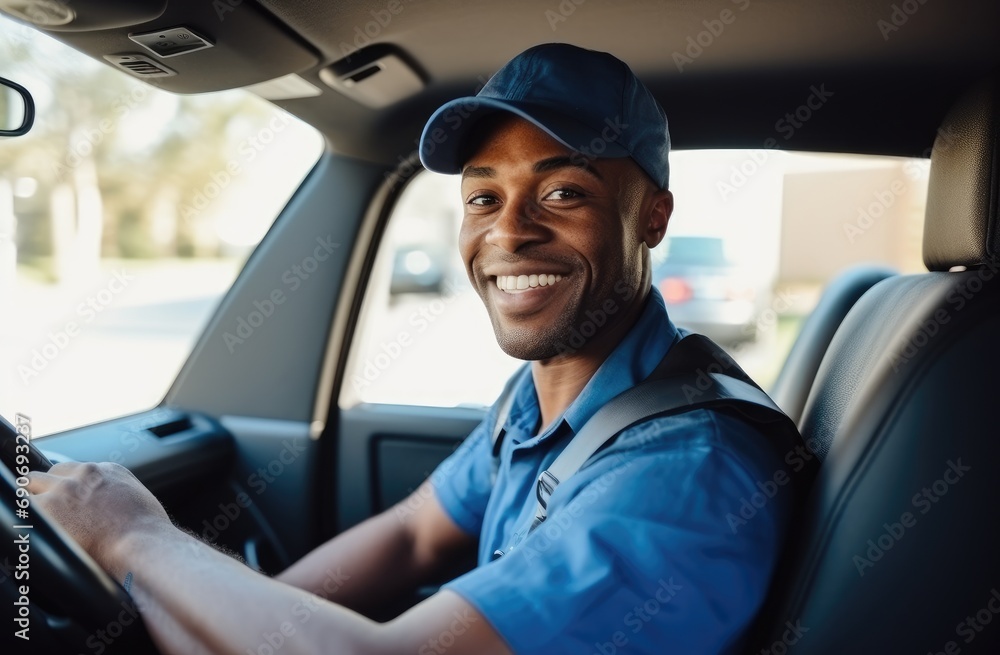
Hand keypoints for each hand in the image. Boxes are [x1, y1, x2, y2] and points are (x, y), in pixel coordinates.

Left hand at [26, 461, 170, 577]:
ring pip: (31, 482)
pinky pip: (21, 504)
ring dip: (33, 499)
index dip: (69, 486)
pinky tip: (33, 530)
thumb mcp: (140, 502)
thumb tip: (116, 510)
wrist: (141, 543)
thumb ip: (121, 497)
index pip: (76, 470)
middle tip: (51, 510)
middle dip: (48, 488)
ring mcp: (64, 489)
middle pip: (52, 472)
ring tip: (39, 518)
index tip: (68, 500)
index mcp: (109, 471)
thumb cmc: (148, 532)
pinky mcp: (47, 507)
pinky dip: (25, 516)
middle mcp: (85, 474)